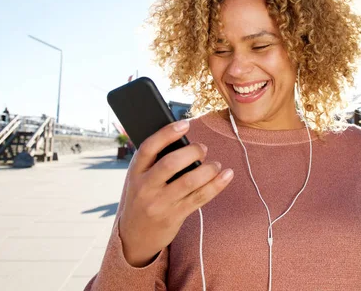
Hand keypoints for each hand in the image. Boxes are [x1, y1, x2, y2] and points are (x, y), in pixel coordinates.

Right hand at [117, 120, 233, 266]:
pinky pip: (200, 197)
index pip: (149, 147)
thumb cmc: (141, 198)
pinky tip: (226, 175)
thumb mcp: (138, 179)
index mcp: (135, 172)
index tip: (185, 124)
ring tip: (215, 165)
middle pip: (171, 163)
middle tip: (203, 148)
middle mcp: (145, 187)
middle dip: (192, 152)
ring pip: (189, 181)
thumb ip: (154, 162)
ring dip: (208, 169)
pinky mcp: (175, 216)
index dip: (167, 133)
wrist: (134, 236)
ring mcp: (160, 203)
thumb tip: (183, 141)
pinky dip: (216, 184)